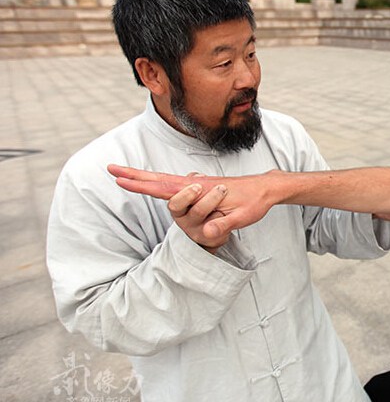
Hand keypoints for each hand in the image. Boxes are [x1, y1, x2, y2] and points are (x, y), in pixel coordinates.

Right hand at [109, 164, 276, 239]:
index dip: (143, 185)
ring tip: (124, 175)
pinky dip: (160, 182)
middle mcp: (196, 184)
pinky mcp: (203, 187)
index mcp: (202, 189)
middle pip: (159, 179)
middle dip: (135, 175)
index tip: (121, 180)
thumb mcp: (243, 217)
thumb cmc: (255, 202)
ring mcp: (198, 184)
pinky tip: (153, 182)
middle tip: (111, 168)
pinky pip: (176, 185)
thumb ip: (226, 224)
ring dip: (144, 177)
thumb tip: (208, 234)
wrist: (267, 188)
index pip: (166, 188)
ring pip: (165, 181)